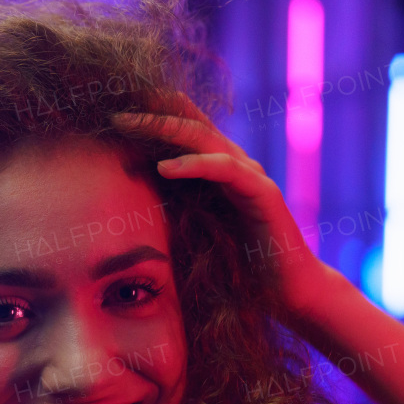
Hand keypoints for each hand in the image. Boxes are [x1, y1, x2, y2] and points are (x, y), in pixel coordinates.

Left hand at [110, 90, 329, 314]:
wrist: (289, 292)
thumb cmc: (240, 267)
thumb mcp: (194, 233)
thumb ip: (171, 209)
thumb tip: (125, 201)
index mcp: (218, 171)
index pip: (185, 130)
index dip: (153, 115)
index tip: (114, 111)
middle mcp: (236, 165)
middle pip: (190, 125)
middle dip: (150, 115)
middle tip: (113, 111)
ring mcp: (252, 175)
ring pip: (204, 139)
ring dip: (164, 129)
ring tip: (129, 125)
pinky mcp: (264, 194)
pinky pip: (226, 169)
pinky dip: (194, 165)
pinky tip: (164, 167)